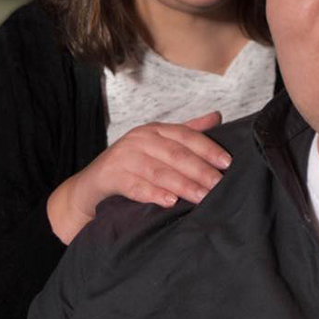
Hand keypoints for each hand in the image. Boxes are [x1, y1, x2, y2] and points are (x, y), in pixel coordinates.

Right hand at [47, 111, 229, 243]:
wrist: (91, 185)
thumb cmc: (132, 164)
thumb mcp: (160, 145)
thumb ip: (188, 131)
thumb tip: (218, 116)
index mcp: (155, 129)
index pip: (186, 135)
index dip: (208, 148)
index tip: (227, 163)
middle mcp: (140, 139)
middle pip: (175, 154)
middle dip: (199, 170)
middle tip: (218, 185)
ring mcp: (123, 156)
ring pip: (158, 170)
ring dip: (182, 184)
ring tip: (201, 197)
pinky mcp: (109, 175)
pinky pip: (135, 185)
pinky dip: (153, 193)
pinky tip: (170, 202)